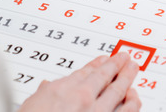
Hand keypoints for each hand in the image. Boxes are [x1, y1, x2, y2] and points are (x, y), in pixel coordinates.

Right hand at [18, 53, 140, 111]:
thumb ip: (43, 95)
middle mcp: (83, 98)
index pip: (84, 72)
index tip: (103, 59)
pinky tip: (134, 97)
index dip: (96, 64)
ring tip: (133, 69)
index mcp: (63, 90)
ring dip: (127, 78)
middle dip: (115, 65)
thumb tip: (45, 87)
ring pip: (118, 90)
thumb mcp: (31, 105)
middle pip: (104, 76)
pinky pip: (126, 111)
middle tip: (124, 58)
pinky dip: (132, 102)